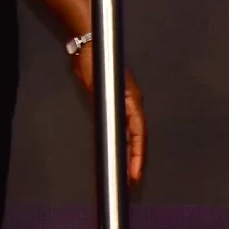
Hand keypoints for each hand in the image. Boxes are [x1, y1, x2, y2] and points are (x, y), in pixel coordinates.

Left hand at [70, 48, 145, 182]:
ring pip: (131, 136)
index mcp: (132, 101)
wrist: (89, 46)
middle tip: (131, 182)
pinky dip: (122, 144)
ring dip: (129, 155)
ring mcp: (125, 105)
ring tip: (126, 175)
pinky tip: (117, 155)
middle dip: (135, 161)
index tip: (135, 173)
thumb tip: (116, 127)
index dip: (138, 155)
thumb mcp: (99, 86)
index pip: (139, 133)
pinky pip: (122, 129)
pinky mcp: (116, 105)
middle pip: (137, 138)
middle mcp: (132, 105)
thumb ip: (107, 105)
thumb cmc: (95, 62)